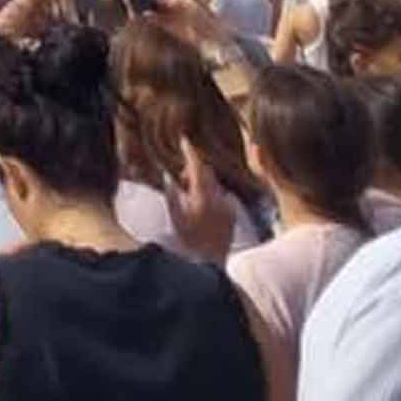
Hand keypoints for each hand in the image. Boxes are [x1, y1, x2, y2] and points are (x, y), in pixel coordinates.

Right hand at [165, 142, 239, 260]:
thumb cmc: (189, 239)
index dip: (190, 151)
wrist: (210, 261)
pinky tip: (203, 207)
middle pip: (207, 173)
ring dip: (202, 183)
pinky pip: (222, 196)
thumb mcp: (174, 215)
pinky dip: (212, 195)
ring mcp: (228, 206)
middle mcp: (218, 198)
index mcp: (202, 196)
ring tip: (190, 196)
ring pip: (214, 184)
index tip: (184, 140)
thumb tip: (167, 176)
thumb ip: (171, 193)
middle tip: (180, 178)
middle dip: (194, 170)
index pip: (196, 166)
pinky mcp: (233, 214)